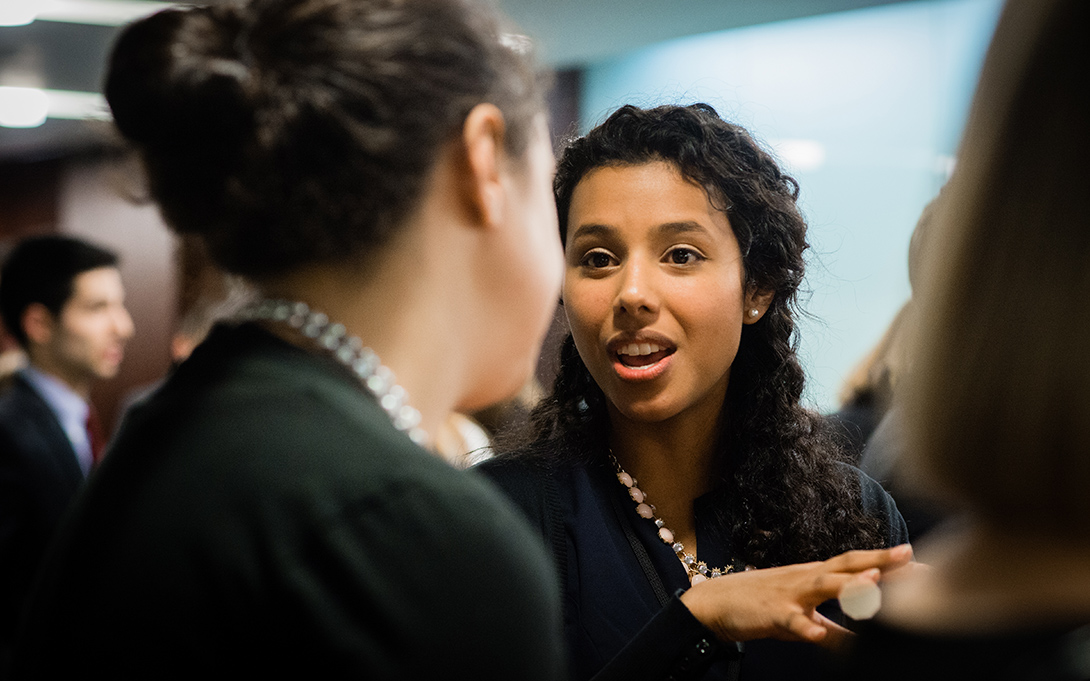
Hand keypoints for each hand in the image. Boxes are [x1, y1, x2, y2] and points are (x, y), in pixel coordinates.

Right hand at [679, 544, 912, 649]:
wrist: (715, 604)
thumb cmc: (762, 606)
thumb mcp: (801, 616)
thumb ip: (832, 627)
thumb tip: (861, 644)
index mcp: (816, 577)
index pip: (858, 565)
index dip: (888, 563)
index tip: (921, 561)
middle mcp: (807, 578)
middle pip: (848, 566)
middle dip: (880, 562)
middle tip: (913, 559)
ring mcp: (790, 594)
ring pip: (822, 586)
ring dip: (849, 584)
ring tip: (874, 582)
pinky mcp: (773, 614)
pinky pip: (791, 622)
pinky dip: (805, 627)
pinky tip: (817, 634)